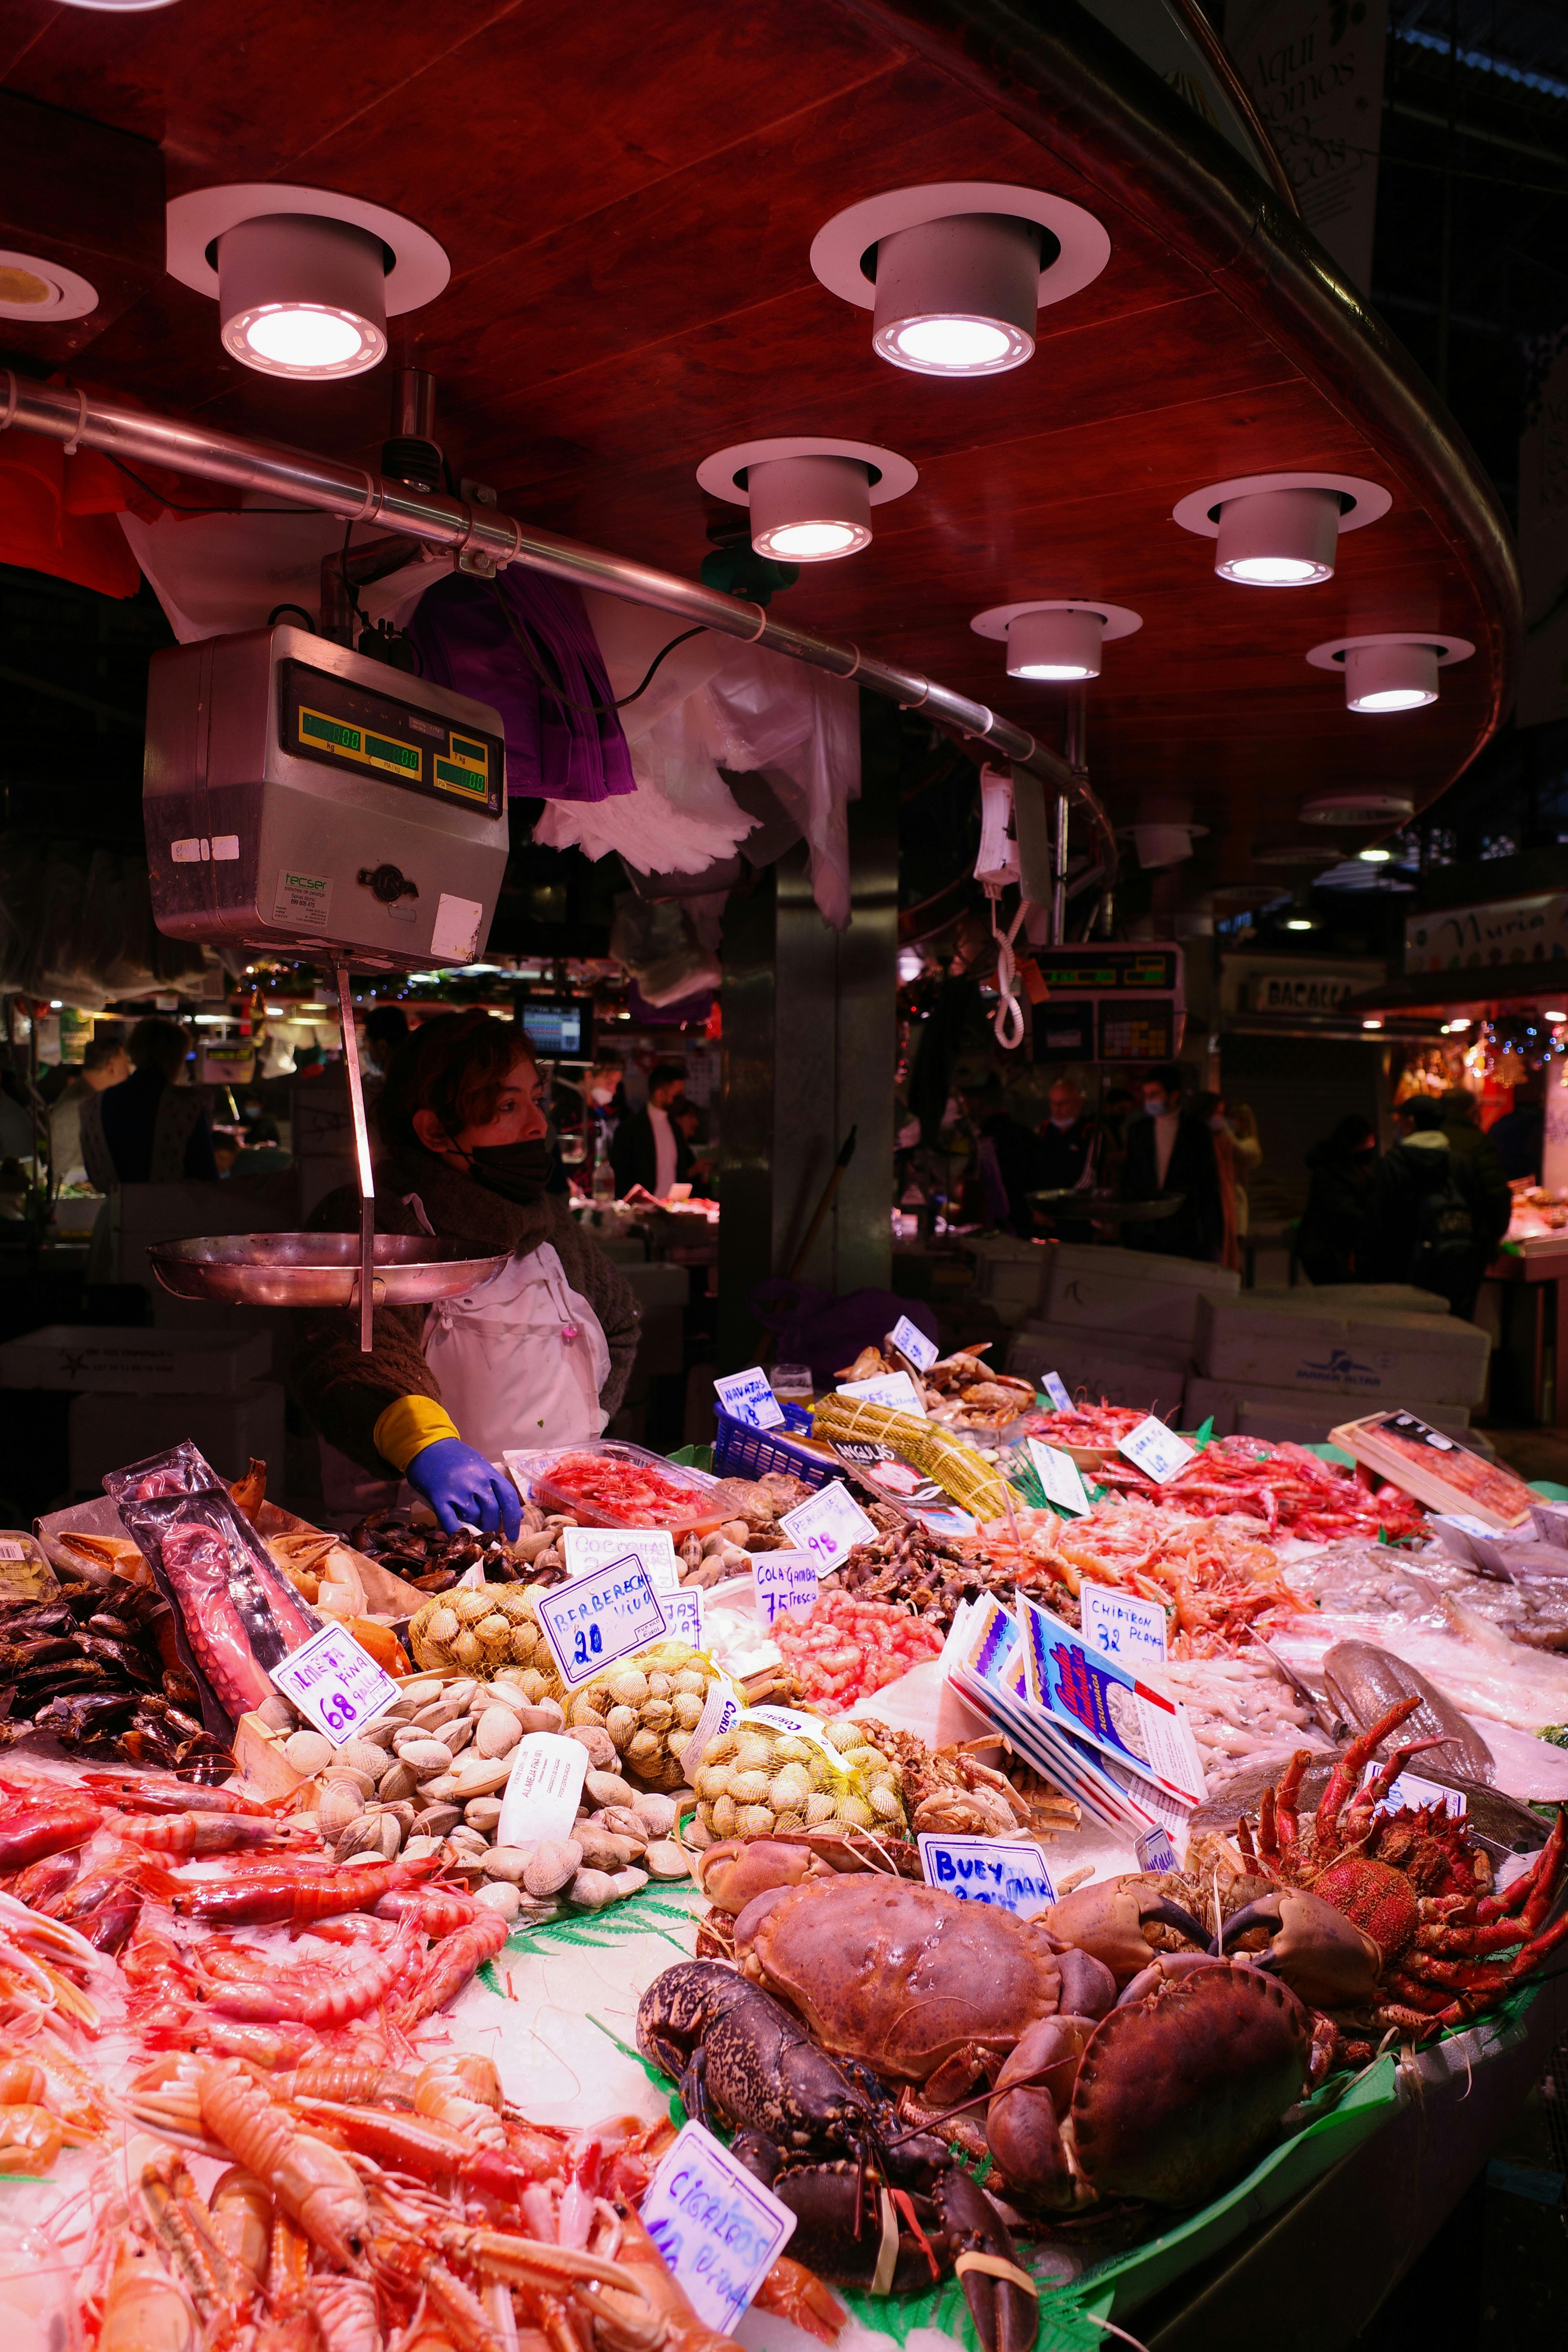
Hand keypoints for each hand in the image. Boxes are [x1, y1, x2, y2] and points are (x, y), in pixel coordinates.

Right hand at [405, 1438, 520, 1540]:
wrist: (428, 1447)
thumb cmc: (456, 1459)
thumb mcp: (481, 1467)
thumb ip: (497, 1489)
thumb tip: (516, 1514)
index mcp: (489, 1472)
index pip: (508, 1497)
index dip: (513, 1520)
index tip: (513, 1535)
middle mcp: (476, 1481)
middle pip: (491, 1511)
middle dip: (491, 1527)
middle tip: (487, 1532)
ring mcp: (457, 1490)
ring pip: (473, 1517)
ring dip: (473, 1526)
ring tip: (469, 1525)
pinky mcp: (439, 1498)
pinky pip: (451, 1522)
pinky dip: (456, 1532)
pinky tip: (458, 1535)